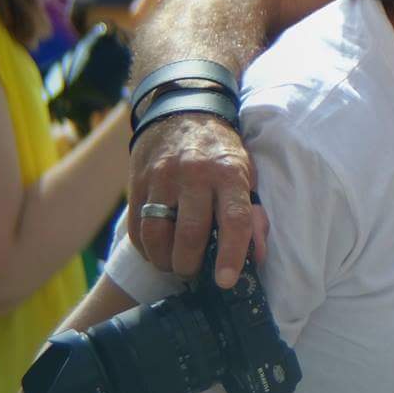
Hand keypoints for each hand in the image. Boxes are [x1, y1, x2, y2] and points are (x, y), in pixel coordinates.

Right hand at [128, 110, 266, 286]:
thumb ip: (253, 215)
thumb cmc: (221, 152)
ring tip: (173, 265)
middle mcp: (195, 174)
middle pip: (190, 233)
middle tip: (193, 272)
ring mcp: (163, 177)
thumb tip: (256, 257)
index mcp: (229, 173)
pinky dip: (145, 247)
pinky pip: (137, 226)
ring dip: (165, 260)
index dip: (231, 254)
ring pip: (158, 234)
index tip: (225, 281)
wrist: (183, 111)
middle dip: (190, 264)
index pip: (234, 220)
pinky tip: (156, 251)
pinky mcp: (139, 181)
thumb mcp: (246, 174)